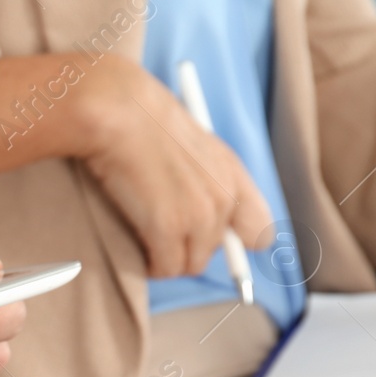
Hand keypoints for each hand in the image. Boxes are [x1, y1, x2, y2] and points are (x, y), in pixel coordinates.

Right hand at [0, 53, 272, 277]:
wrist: (116, 108)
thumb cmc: (139, 120)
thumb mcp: (190, 143)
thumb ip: (207, 176)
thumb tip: (206, 205)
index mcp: (232, 174)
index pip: (259, 232)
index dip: (234, 243)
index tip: (207, 243)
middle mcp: (224, 196)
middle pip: (214, 254)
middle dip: (185, 250)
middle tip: (156, 232)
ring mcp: (200, 214)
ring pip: (188, 265)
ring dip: (164, 258)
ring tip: (141, 233)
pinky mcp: (170, 227)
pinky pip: (164, 267)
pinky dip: (148, 265)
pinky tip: (134, 242)